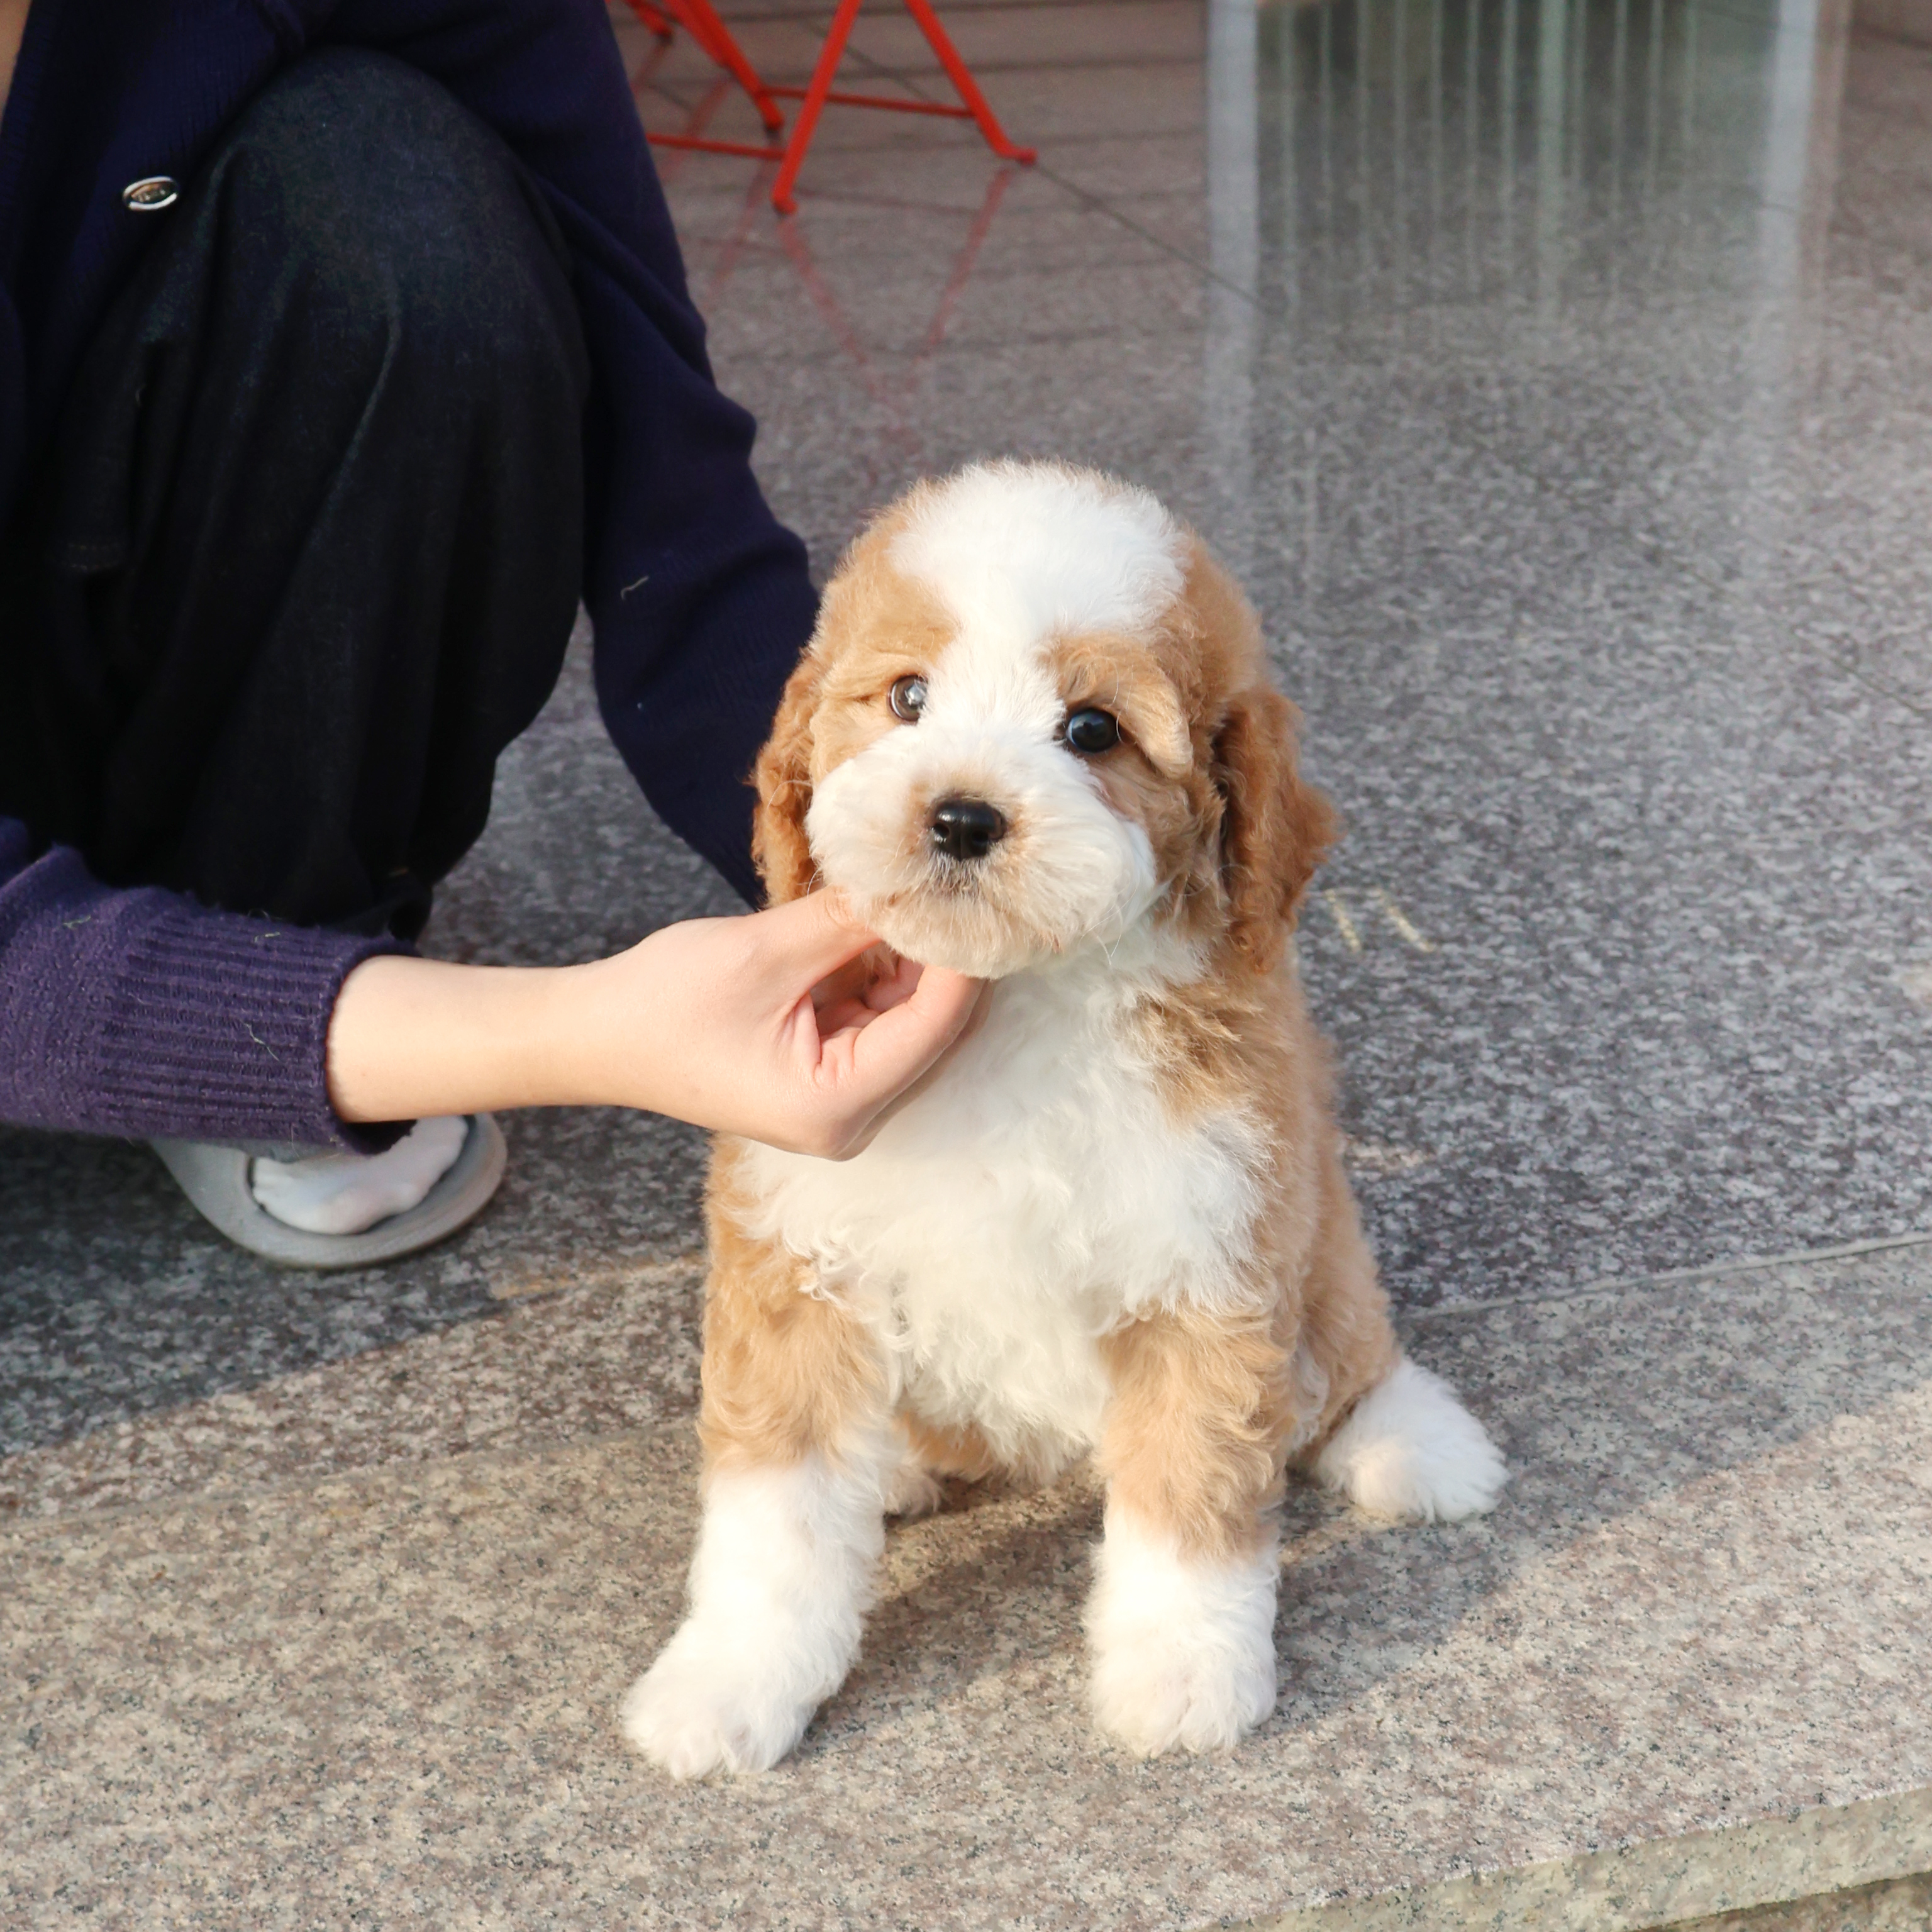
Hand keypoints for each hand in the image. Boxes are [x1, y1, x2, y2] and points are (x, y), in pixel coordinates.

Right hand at [326, 893, 986, 1157]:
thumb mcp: (765, 951)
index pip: (937, 1023)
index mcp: (838, 1106)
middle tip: (965, 880)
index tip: (982, 891)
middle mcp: (853, 1119)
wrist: (598, 1036)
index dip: (966, 955)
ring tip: (926, 889)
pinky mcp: (831, 1077)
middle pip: (935, 1027)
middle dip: (946, 954)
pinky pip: (882, 1018)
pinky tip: (890, 919)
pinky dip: (886, 971)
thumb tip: (919, 882)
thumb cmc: (664, 1004)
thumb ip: (849, 921)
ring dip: (916, 958)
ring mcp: (843, 1102)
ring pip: (913, 1018)